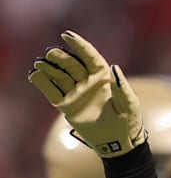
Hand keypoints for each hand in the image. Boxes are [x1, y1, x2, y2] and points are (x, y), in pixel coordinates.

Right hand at [27, 31, 145, 156]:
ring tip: (40, 64)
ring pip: (59, 76)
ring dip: (49, 68)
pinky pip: (52, 91)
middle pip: (71, 64)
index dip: (79, 45)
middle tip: (51, 53)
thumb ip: (122, 87)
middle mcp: (88, 82)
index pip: (89, 56)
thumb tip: (114, 67)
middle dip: (61, 57)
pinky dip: (43, 83)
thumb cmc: (129, 121)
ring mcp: (76, 93)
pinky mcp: (67, 105)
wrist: (119, 142)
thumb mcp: (129, 104)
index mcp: (104, 77)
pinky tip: (35, 75)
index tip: (66, 35)